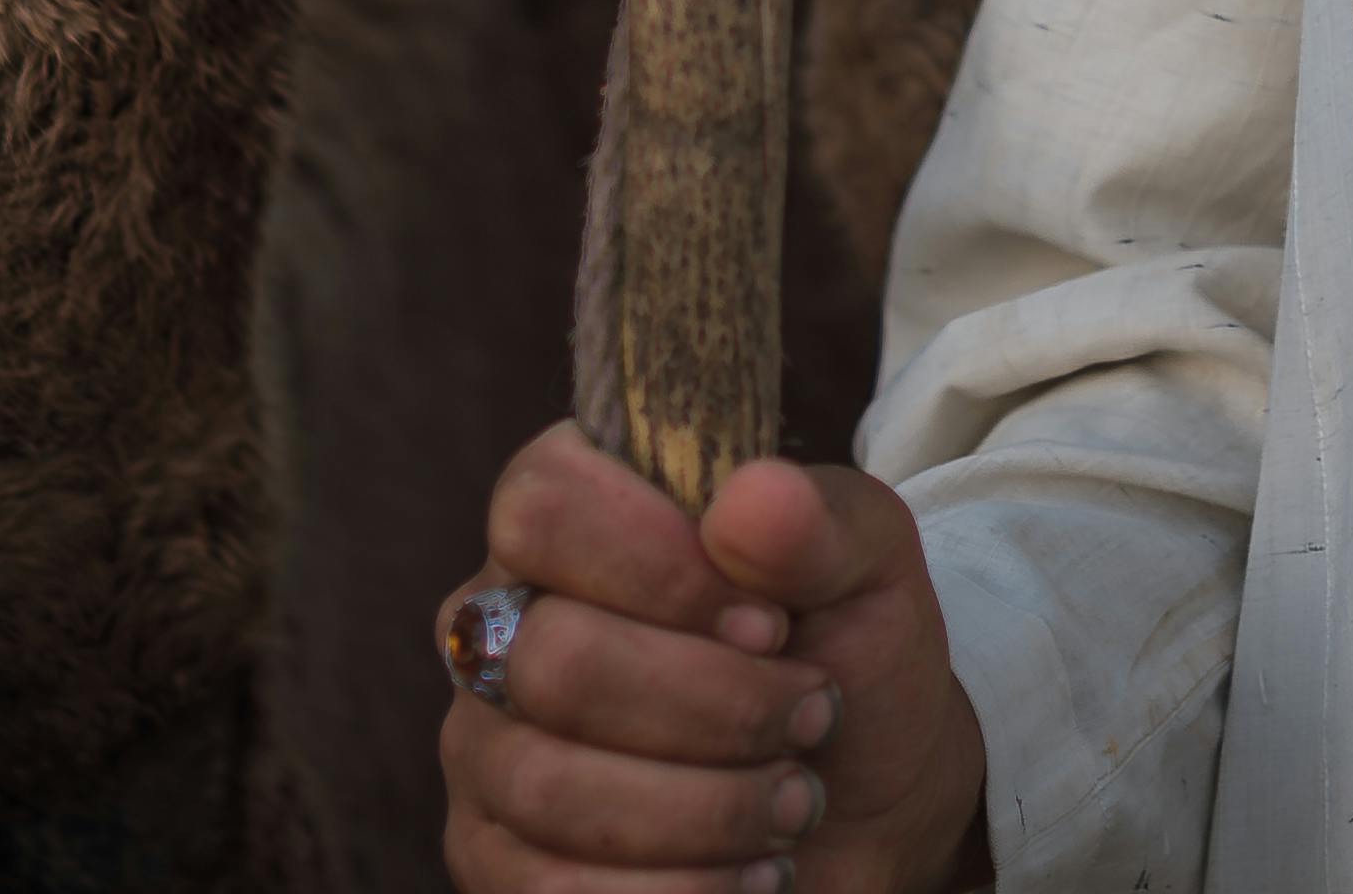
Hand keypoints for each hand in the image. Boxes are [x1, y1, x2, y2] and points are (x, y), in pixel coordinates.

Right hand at [442, 421, 992, 892]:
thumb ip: (819, 520)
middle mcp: (504, 621)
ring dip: (705, 808)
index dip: (659, 568)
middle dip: (712, 706)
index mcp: (576, 515)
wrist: (869, 802)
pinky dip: (677, 888)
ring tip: (795, 803)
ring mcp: (483, 744)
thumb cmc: (850, 655)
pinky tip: (751, 875)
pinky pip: (545, 888)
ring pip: (547, 785)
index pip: (542, 506)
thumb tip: (750, 498)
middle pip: (551, 660)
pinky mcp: (491, 856)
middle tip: (810, 717)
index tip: (771, 622)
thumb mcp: (869, 565)